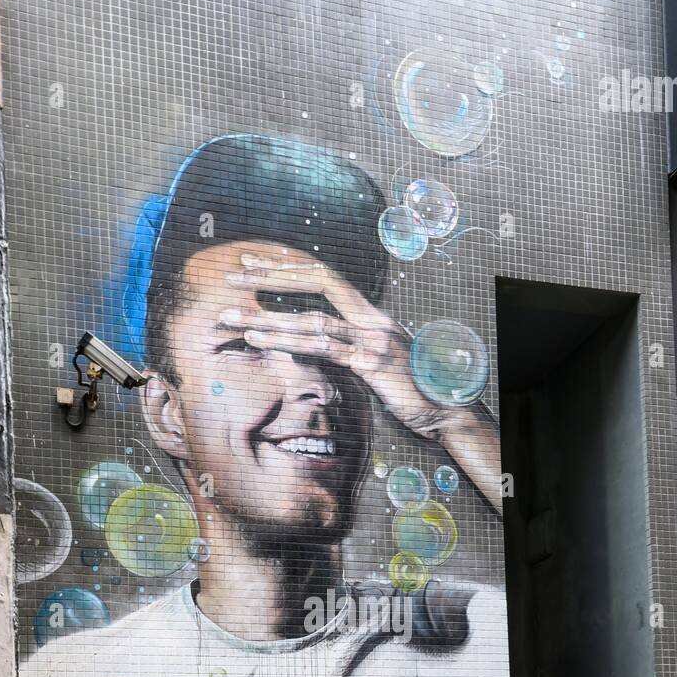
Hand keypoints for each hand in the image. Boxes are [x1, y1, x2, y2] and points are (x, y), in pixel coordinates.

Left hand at [223, 253, 487, 443]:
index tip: (251, 265)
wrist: (447, 411)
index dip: (287, 267)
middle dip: (270, 277)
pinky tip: (256, 342)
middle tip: (231, 279)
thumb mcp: (377, 361)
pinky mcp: (372, 364)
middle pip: (316, 281)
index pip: (324, 276)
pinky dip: (286, 342)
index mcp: (370, 314)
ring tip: (229, 320)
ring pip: (312, 319)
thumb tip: (319, 344)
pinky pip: (323, 349)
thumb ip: (351, 347)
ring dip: (266, 319)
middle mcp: (371, 318)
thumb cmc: (411, 390)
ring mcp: (373, 339)